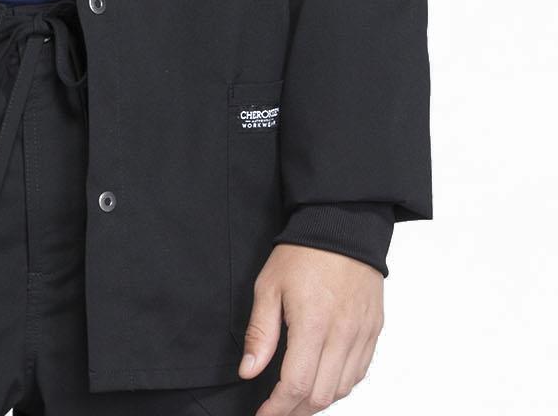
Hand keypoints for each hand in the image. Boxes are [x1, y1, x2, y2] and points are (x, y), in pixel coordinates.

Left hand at [238, 243, 384, 413]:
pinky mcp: (374, 331)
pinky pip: (359, 373)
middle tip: (276, 410)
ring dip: (317, 402)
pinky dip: (339, 386)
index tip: (263, 415)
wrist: (342, 225)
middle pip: (320, 396)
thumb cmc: (303, 253)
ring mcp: (362, 334)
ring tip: (296, 400)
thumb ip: (259, 332)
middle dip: (295, 410)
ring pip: (341, 390)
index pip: (296, 385)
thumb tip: (248, 371)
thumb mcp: (269, 286)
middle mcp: (342, 335)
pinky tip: (323, 382)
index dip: (277, 408)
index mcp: (313, 324)